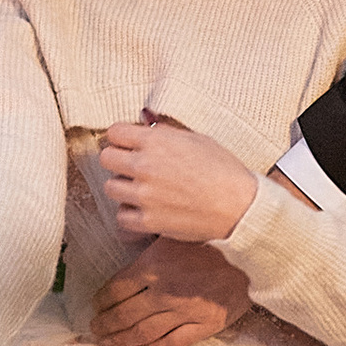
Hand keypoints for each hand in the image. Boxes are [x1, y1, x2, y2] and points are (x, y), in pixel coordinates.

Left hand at [89, 237, 252, 345]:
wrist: (258, 247)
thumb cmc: (216, 232)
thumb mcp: (175, 226)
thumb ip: (150, 238)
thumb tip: (126, 237)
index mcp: (153, 264)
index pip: (115, 289)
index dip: (101, 301)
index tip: (95, 306)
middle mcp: (164, 291)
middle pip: (123, 314)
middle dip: (105, 324)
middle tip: (95, 329)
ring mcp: (185, 310)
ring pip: (143, 332)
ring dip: (121, 340)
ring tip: (108, 343)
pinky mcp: (206, 324)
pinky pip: (173, 343)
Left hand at [99, 114, 259, 244]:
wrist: (240, 206)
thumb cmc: (224, 170)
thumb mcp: (197, 139)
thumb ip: (166, 133)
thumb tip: (145, 124)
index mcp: (156, 142)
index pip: (114, 132)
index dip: (121, 137)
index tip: (128, 144)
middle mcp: (145, 166)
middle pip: (106, 158)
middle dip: (117, 160)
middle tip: (131, 166)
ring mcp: (144, 195)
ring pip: (110, 187)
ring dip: (123, 187)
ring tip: (140, 189)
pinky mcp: (149, 221)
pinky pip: (121, 216)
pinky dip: (130, 213)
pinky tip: (144, 209)